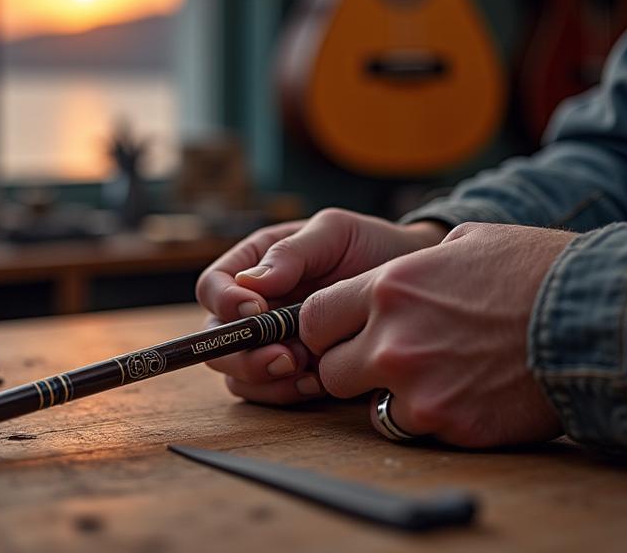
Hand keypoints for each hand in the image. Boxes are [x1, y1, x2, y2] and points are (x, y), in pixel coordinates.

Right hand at [195, 208, 447, 403]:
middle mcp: (254, 308)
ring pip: (237, 374)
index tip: (255, 310)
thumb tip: (249, 284)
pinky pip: (270, 392)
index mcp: (253, 265)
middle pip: (217, 339)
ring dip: (266, 379)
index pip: (212, 286)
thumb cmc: (371, 247)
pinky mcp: (293, 372)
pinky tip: (318, 382)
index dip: (224, 302)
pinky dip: (287, 393)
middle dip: (244, 354)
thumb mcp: (335, 232)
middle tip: (285, 356)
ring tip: (307, 369)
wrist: (414, 284)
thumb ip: (292, 254)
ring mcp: (271, 343)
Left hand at [301, 222, 574, 446]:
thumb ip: (421, 264)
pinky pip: (418, 429)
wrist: (598, 319)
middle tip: (387, 361)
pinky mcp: (451, 425)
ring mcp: (420, 388)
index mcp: (390, 288)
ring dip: (392, 397)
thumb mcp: (470, 241)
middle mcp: (393, 341)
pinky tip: (466, 396)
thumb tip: (412, 270)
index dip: (327, 329)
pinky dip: (434, 419)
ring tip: (436, 378)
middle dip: (353, 366)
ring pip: (370, 408)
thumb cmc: (540, 270)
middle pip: (332, 370)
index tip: (343, 333)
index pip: (314, 319)